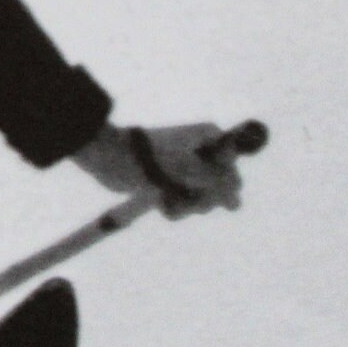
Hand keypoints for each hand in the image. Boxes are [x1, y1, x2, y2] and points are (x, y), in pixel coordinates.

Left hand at [70, 119, 261, 216]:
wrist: (110, 158)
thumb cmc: (152, 158)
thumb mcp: (191, 171)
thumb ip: (219, 185)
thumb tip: (237, 204)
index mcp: (210, 137)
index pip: (234, 163)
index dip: (226, 180)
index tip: (206, 183)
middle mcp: (202, 151)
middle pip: (222, 186)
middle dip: (205, 197)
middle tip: (189, 196)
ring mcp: (187, 168)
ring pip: (203, 198)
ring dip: (187, 206)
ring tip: (169, 201)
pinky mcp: (171, 184)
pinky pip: (184, 204)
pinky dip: (174, 208)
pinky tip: (161, 205)